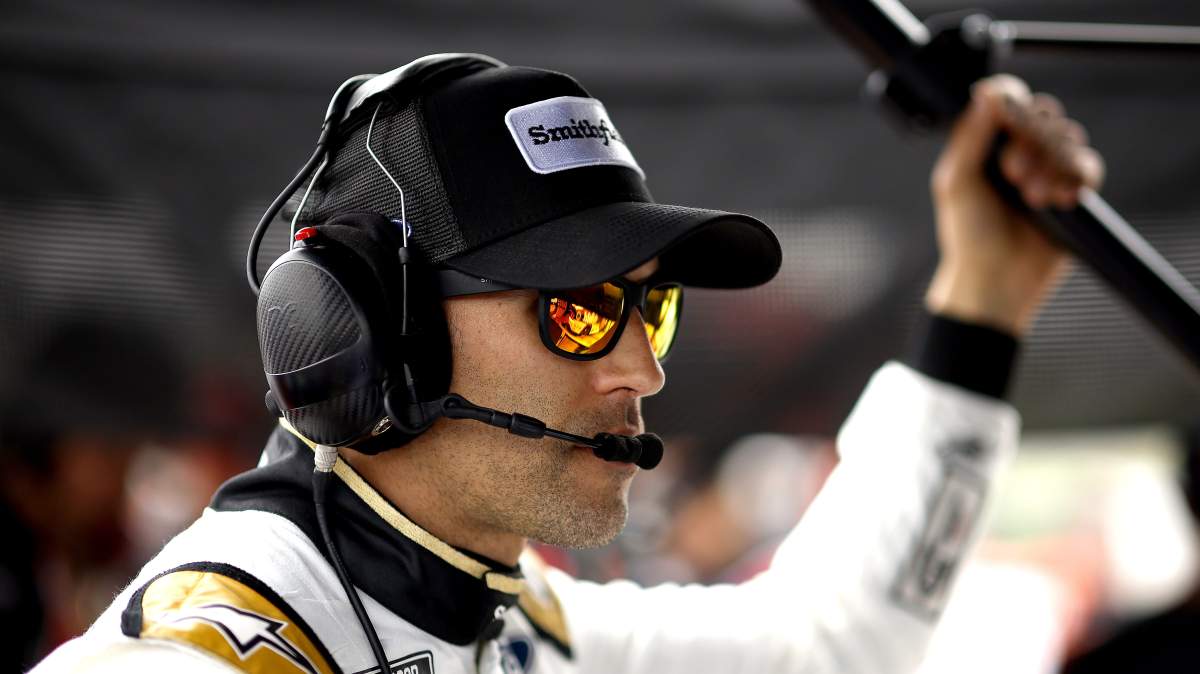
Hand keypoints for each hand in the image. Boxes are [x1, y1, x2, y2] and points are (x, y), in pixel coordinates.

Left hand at [925, 74, 1104, 336]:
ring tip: (1031, 198)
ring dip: (1051, 164)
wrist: (996, 281)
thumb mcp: (957, 183)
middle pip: (1044, 115)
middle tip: (1011, 173)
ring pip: (1069, 137)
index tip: (1009, 116)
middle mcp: (1017, 153)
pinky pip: (1089, 166)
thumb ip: (970, 137)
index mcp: (985, 146)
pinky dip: (1075, 180)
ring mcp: (1047, 171)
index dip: (1013, 103)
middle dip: (1032, 140)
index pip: (1008, 103)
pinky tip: (1057, 202)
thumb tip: (985, 92)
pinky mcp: (1073, 193)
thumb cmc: (968, 235)